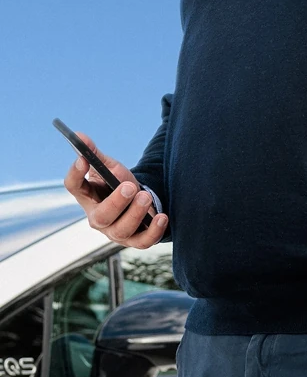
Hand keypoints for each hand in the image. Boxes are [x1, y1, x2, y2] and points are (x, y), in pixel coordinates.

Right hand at [63, 131, 168, 248]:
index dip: (75, 173)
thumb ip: (95, 154)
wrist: (139, 200)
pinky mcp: (135, 240)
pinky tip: (162, 216)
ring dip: (135, 214)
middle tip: (130, 186)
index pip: (74, 186)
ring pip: (121, 230)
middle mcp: (98, 218)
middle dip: (116, 202)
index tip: (83, 159)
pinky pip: (143, 241)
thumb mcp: (109, 167)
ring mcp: (115, 232)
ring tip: (145, 196)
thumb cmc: (119, 184)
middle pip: (101, 216)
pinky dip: (153, 231)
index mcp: (87, 197)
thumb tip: (79, 135)